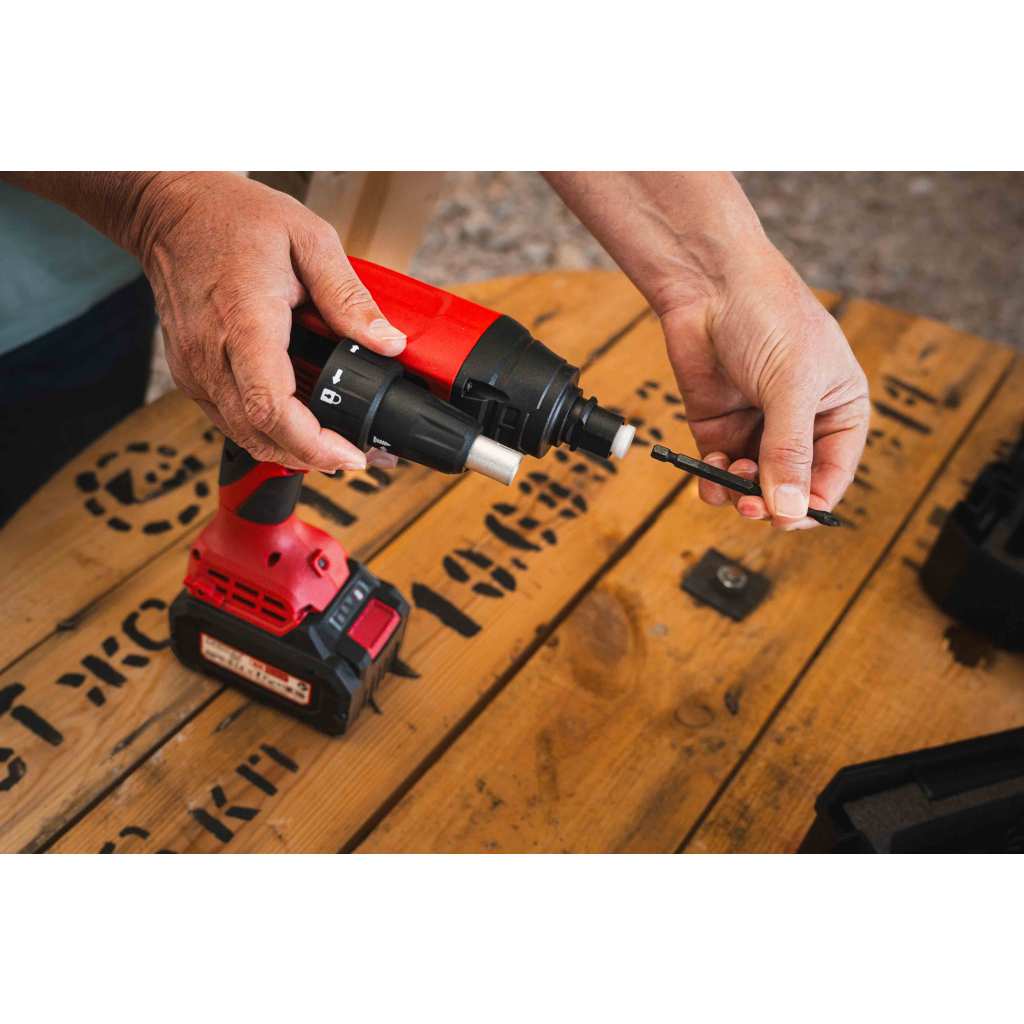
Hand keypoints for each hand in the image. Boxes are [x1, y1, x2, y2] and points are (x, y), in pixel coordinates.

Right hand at [134, 173, 404, 470]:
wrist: (171, 209)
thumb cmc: (233, 216)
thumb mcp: (309, 239)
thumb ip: (349, 296)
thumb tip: (388, 343)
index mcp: (245, 320)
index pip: (272, 407)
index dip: (314, 444)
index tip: (351, 455)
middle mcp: (211, 353)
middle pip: (260, 434)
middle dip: (313, 457)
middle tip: (356, 454)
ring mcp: (195, 367)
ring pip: (244, 436)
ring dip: (291, 450)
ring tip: (334, 442)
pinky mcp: (190, 373)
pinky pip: (230, 419)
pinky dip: (267, 431)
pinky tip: (298, 420)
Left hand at [660, 241, 868, 528]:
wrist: (710, 283)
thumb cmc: (769, 317)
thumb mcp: (791, 385)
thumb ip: (789, 450)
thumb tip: (788, 509)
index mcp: (839, 413)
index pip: (832, 477)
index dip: (811, 504)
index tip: (787, 518)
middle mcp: (800, 427)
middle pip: (790, 488)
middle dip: (772, 501)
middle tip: (751, 505)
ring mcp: (757, 429)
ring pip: (752, 486)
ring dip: (740, 492)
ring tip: (730, 475)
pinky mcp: (719, 427)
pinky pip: (718, 471)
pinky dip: (712, 480)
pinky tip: (709, 471)